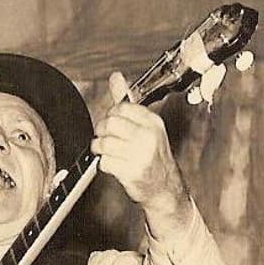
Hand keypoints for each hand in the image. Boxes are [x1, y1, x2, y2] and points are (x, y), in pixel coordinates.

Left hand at [93, 71, 186, 216]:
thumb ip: (127, 102)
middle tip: (105, 138)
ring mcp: (140, 155)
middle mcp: (148, 137)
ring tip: (105, 152)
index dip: (111, 116)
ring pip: (104, 143)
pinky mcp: (131, 172)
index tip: (114, 124)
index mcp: (152, 122)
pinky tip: (111, 164)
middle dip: (102, 132)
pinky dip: (103, 164)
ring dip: (99, 149)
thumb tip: (115, 77)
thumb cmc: (152, 156)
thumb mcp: (146, 126)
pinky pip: (104, 162)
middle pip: (109, 124)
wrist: (164, 188)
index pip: (121, 108)